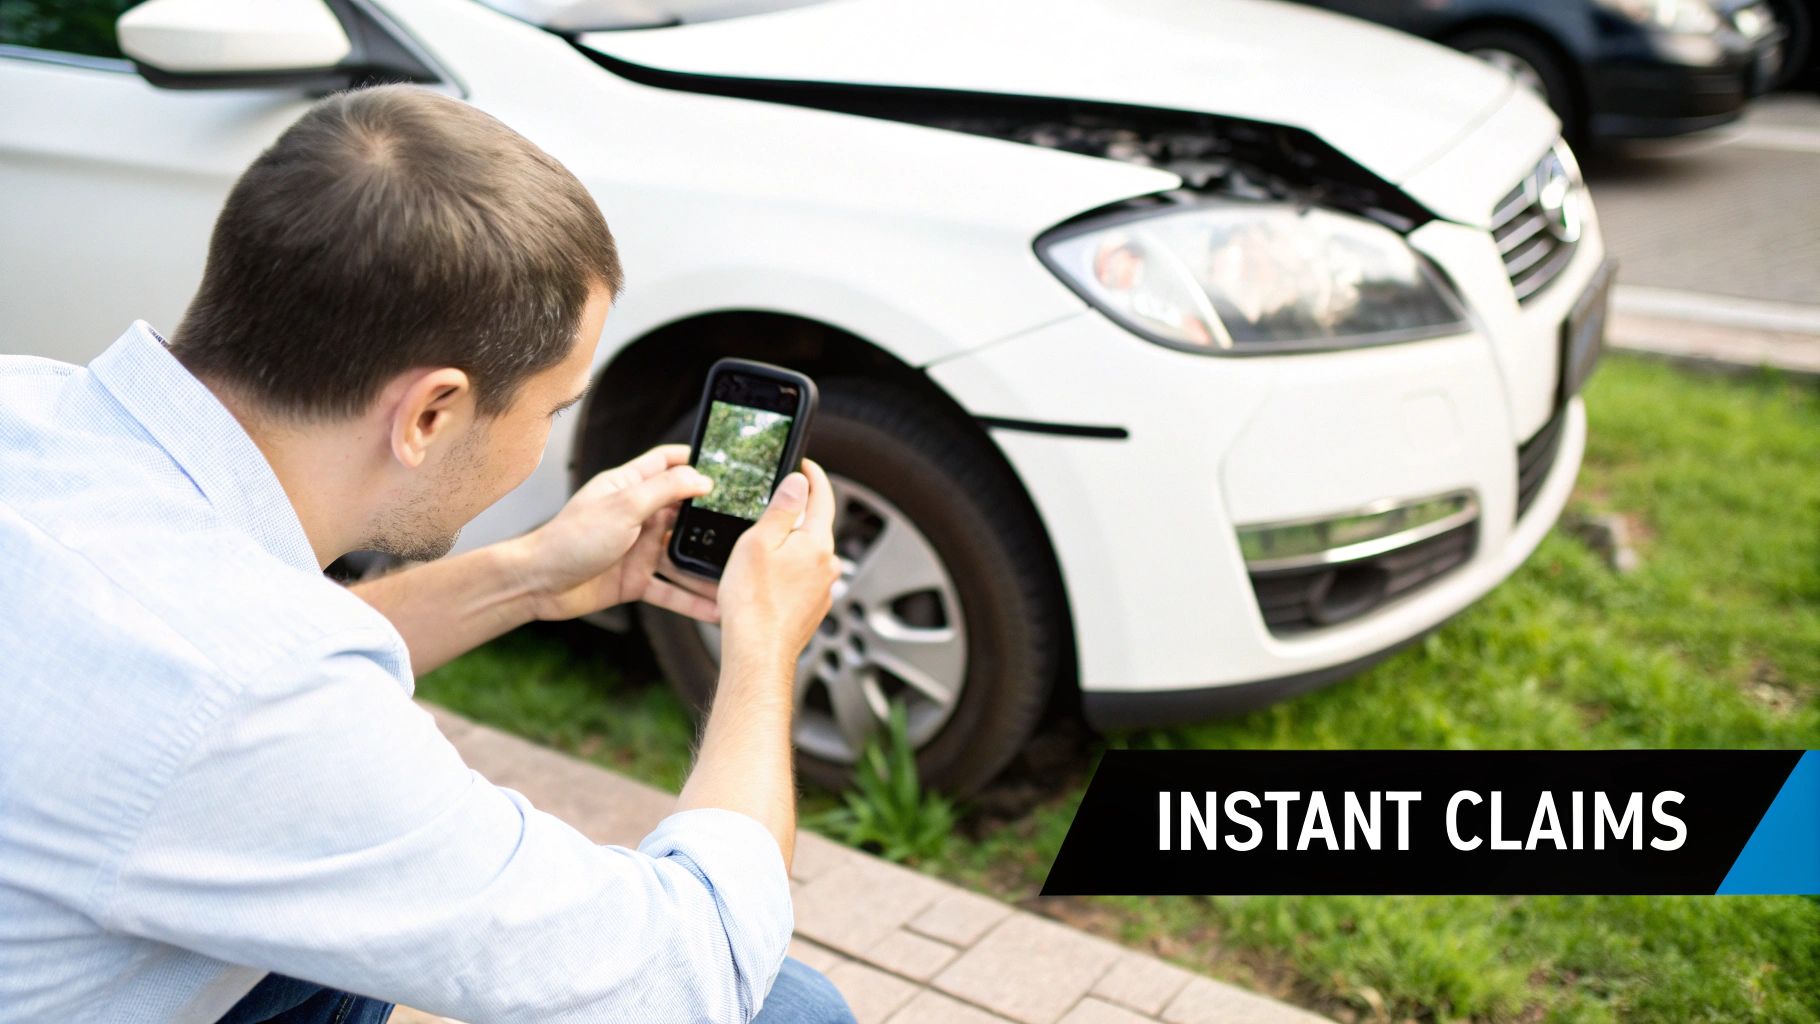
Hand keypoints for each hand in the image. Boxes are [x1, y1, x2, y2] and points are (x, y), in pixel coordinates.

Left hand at [507, 444, 720, 622]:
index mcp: (629, 487)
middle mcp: (637, 516)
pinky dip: (691, 601)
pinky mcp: (635, 580)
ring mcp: (638, 549)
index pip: (667, 463)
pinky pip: (670, 590)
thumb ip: (664, 491)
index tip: (729, 464)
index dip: (696, 460)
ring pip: (681, 556)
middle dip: (713, 517)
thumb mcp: (623, 507)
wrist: (538, 584)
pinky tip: (715, 610)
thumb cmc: (570, 538)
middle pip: (684, 511)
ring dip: (707, 566)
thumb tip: (702, 478)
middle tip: (750, 522)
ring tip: (741, 572)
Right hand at [716, 459, 839, 683]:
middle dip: (798, 513)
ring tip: (761, 548)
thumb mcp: (758, 542)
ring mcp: (823, 590)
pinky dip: (788, 571)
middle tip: (773, 505)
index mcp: (818, 543)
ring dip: (791, 545)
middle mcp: (828, 566)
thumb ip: (782, 509)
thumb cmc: (753, 603)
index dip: (813, 477)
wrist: (757, 654)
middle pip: (816, 526)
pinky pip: (802, 578)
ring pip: (808, 554)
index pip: (823, 498)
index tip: (805, 465)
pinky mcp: (813, 609)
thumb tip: (799, 483)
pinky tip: (766, 580)